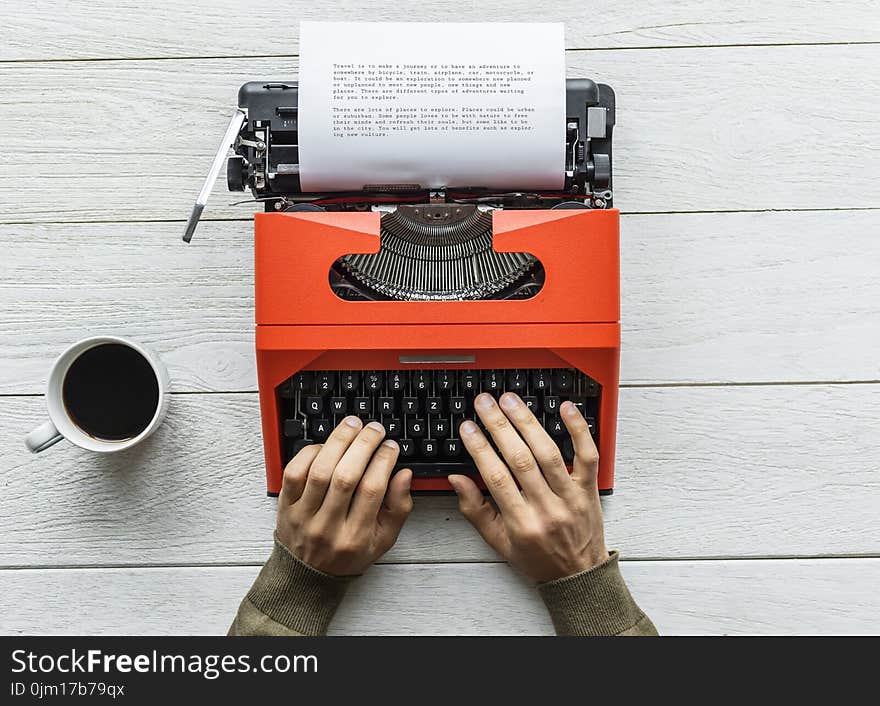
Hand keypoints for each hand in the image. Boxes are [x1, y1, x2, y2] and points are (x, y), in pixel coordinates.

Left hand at [276, 416, 413, 575]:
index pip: (372, 490)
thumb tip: (404, 474)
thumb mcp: (383, 540)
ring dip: (338, 442)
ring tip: (352, 426)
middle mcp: (328, 527)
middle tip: (374, 429)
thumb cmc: (348, 554)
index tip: (391, 446)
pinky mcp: (285, 506)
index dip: (384, 461)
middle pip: (346, 477)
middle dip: (363, 445)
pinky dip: (309, 453)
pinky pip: (294, 472)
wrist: (307, 577)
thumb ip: (399, 508)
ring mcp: (304, 516)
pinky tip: (325, 445)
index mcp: (356, 537)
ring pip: (320, 471)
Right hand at [448, 392, 608, 582]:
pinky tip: (565, 408)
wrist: (579, 576)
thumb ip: (475, 510)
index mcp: (522, 523)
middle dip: (499, 426)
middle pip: (521, 460)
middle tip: (485, 403)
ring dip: (528, 422)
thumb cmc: (537, 558)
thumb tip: (456, 478)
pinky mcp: (590, 488)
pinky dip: (578, 429)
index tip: (467, 428)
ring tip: (510, 401)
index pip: (496, 478)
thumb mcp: (499, 542)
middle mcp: (548, 508)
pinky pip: (588, 455)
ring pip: (549, 453)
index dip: (480, 449)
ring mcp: (571, 497)